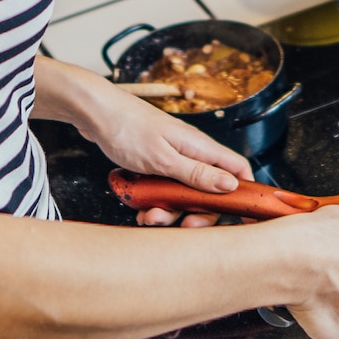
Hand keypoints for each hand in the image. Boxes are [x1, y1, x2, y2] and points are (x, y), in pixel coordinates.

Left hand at [31, 58, 253, 226]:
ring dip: (170, 211)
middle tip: (185, 226)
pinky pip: (164, 190)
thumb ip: (197, 174)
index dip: (245, 192)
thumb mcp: (164, 158)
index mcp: (201, 148)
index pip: (238, 170)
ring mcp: (173, 159)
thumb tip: (231, 185)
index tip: (243, 214)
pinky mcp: (156, 164)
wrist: (93, 111)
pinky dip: (155, 203)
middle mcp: (191, 154)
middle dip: (199, 212)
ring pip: (184, 194)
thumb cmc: (127, 128)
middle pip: (211, 190)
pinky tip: (140, 209)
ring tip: (150, 217)